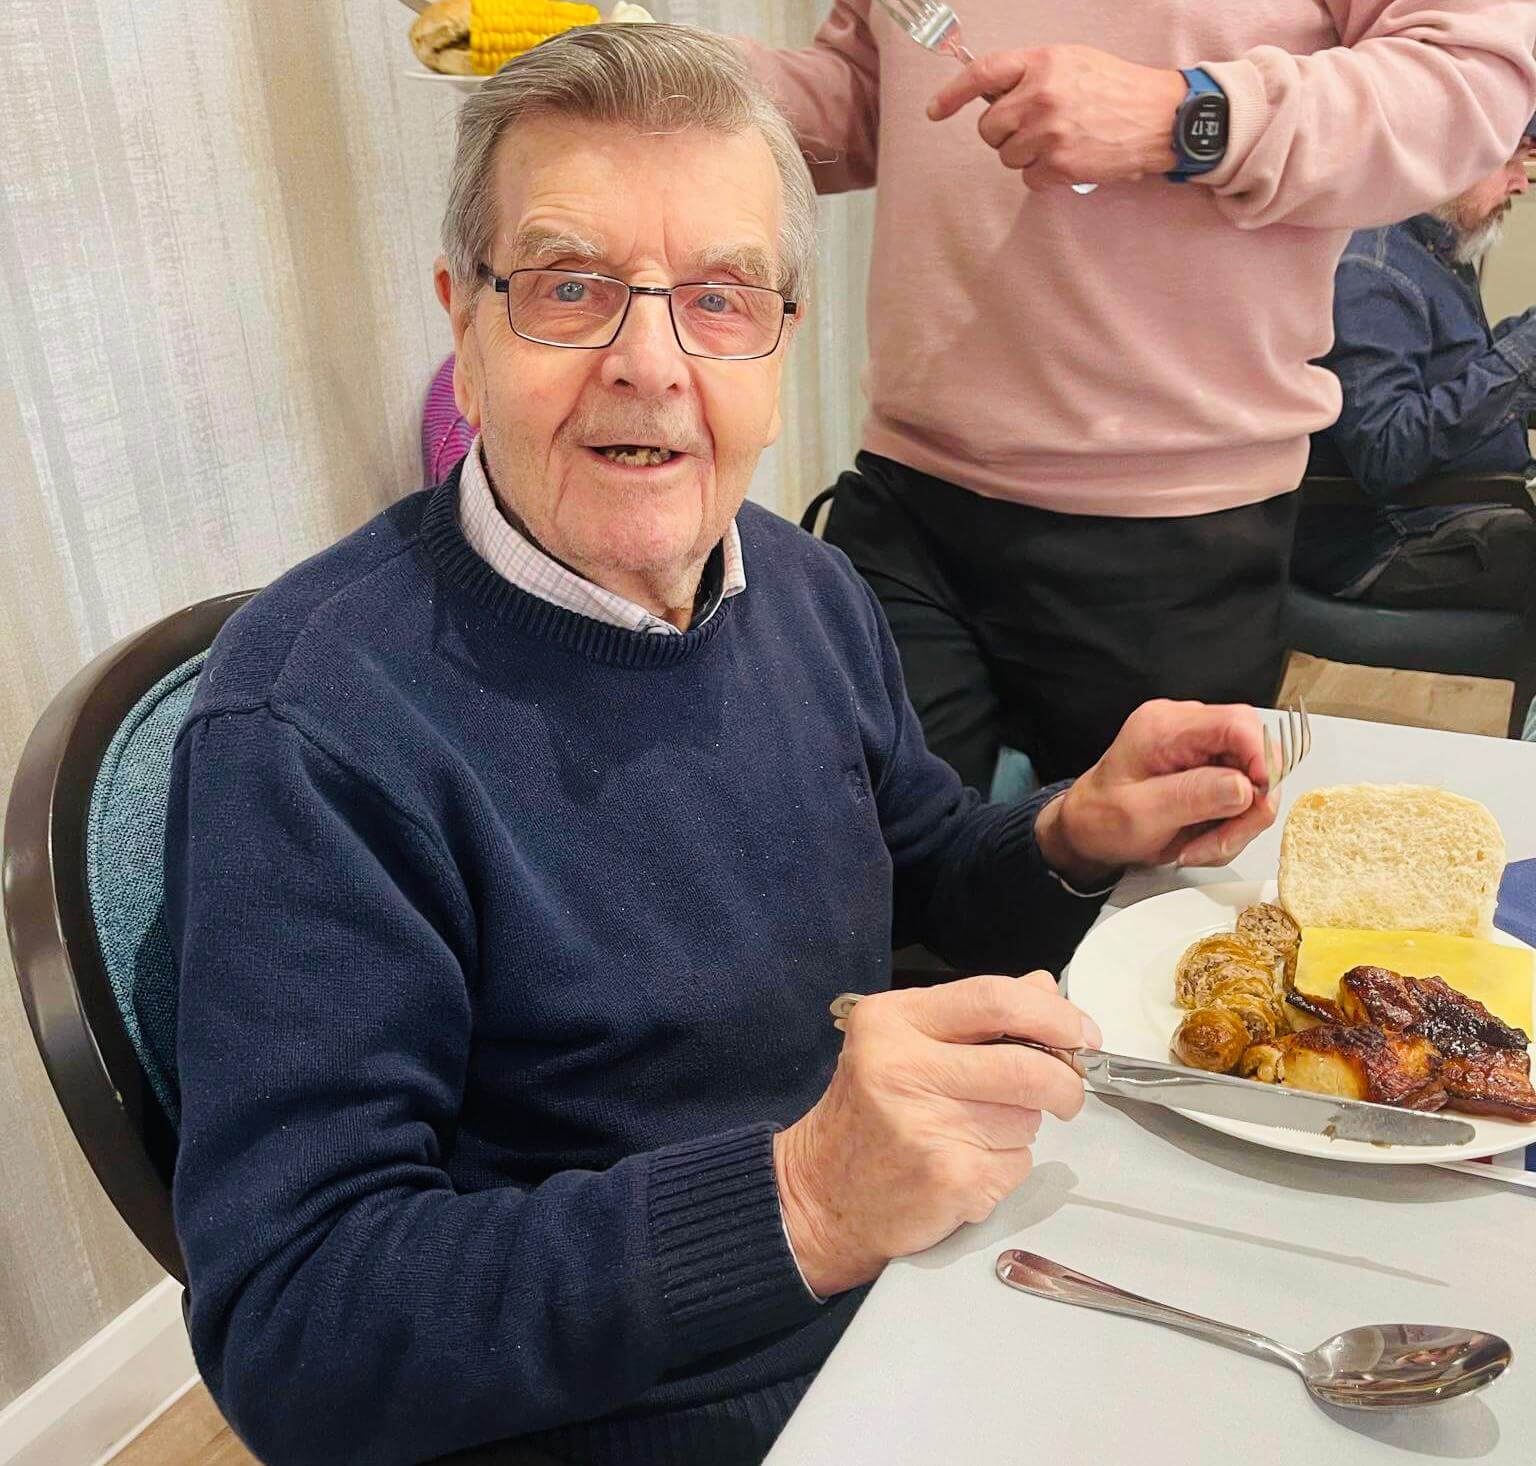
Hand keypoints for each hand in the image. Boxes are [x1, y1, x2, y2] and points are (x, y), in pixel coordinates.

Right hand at [774, 974, 1099, 1295]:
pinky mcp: (948, 1177)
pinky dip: (1006, 1166)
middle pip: (1026, 1064)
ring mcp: (925, 1125)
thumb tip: (1043, 987)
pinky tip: (965, 1165)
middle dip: (1064, 1081)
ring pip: (1027, 1117)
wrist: (819, 1195)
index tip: (1081, 1032)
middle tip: (1066, 1091)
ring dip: (1022, 1127)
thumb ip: (974, 1016)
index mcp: (892, 1021)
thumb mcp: (904, 1044)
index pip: (995, 998)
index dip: (1053, 1014)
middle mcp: (902, 1067)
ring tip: (975, 1133)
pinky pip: (1017, 1163)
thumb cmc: (868, 1116)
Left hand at [927, 45, 1186, 189]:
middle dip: (1003, 133)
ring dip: (1026, 155)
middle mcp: (1040, 95)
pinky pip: (1029, 178)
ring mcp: (1048, 131)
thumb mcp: (1072, 63)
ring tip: (1058, 141)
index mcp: (1041, 63)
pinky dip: (1045, 175)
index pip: (982, 74)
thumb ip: (1031, 75)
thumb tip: (993, 95)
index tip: (936, 109)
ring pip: (1007, 156)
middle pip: (989, 127)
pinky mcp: (1059, 163)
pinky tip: (1068, 159)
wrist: (1158, 117)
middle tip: (1032, 129)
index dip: (953, 94)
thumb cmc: (1114, 88)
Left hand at [1036, 700, 1277, 882]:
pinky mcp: (1209, 773)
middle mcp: (1187, 730)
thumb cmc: (1101, 818)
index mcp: (1165, 727)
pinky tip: (1199, 841)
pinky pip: (1243, 800)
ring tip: (1197, 847)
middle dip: (1247, 807)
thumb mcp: (1141, 813)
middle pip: (1255, 755)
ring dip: (1237, 825)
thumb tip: (1245, 786)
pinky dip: (1230, 828)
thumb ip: (1193, 796)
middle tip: (1218, 841)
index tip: (1257, 799)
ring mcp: (1201, 751)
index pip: (1237, 723)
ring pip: (1255, 784)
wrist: (1087, 832)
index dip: (1261, 759)